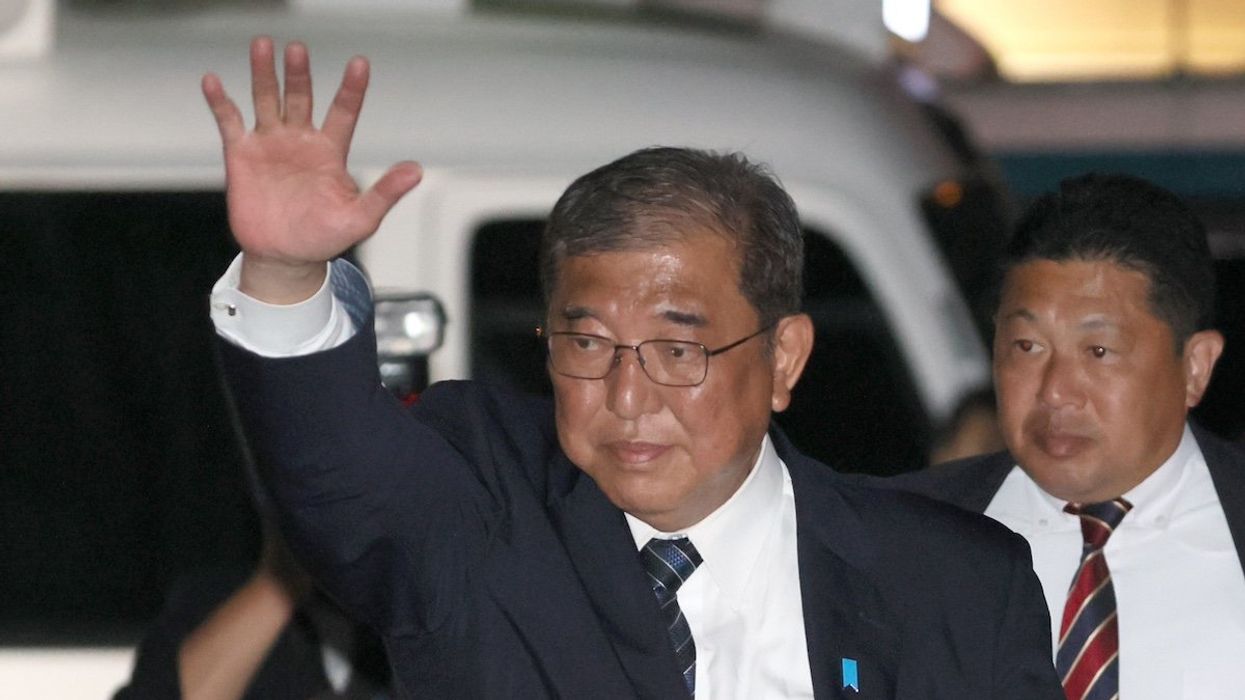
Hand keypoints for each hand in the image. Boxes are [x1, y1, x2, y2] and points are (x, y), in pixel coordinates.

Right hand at [201, 37, 422, 302]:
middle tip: (297, 50)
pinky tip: (213, 81)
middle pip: (300, 97)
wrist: (285, 258)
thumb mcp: (360, 218)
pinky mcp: (242, 155)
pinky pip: (230, 122)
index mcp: (330, 151)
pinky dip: (221, 101)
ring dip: (264, 74)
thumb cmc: (324, 238)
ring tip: (262, 46)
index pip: (344, 112)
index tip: (360, 64)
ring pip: (267, 100)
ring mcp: (270, 144)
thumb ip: (385, 193)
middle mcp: (300, 140)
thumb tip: (416, 171)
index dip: (351, 89)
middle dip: (298, 74)